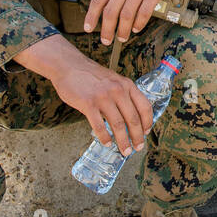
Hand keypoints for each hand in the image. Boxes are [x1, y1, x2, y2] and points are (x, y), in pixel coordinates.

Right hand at [15, 35, 153, 154]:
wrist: (69, 65)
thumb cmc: (91, 75)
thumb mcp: (114, 80)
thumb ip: (123, 93)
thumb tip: (131, 115)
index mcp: (127, 85)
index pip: (144, 106)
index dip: (147, 122)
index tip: (146, 133)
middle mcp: (118, 91)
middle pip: (133, 119)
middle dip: (137, 137)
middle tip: (137, 148)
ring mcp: (103, 97)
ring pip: (118, 125)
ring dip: (123, 141)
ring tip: (124, 150)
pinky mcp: (88, 104)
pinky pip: (99, 126)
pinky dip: (104, 137)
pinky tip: (107, 143)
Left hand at [83, 0, 194, 43]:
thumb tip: (111, 8)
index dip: (91, 16)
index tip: (87, 28)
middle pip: (110, 10)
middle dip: (106, 29)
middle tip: (106, 40)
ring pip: (126, 14)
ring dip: (123, 29)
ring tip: (123, 37)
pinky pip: (144, 11)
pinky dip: (139, 23)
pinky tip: (136, 28)